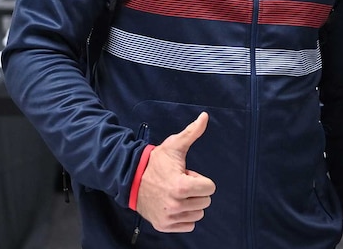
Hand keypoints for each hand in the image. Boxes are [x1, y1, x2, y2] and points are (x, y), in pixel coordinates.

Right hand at [136, 112, 215, 231]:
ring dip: (191, 204)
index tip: (186, 175)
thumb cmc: (156, 163)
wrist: (131, 180)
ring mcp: (169, 217)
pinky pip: (189, 226)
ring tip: (175, 193)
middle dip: (196, 191)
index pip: (210, 188)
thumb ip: (192, 132)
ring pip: (198, 214)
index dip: (200, 179)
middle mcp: (176, 205)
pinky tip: (173, 205)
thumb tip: (205, 116)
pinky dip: (184, 217)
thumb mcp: (174, 146)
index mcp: (182, 186)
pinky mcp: (164, 226)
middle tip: (179, 184)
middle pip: (205, 201)